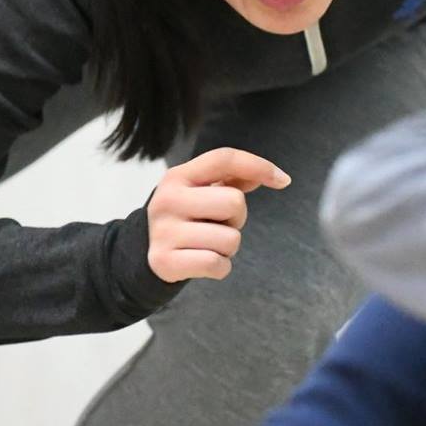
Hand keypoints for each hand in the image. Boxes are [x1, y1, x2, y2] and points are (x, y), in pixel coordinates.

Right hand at [147, 147, 290, 282]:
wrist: (141, 251)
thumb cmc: (184, 216)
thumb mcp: (199, 190)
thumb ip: (233, 178)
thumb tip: (274, 176)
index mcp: (177, 176)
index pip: (224, 158)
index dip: (259, 165)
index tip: (283, 180)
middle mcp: (167, 199)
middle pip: (235, 203)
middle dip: (237, 219)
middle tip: (218, 224)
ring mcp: (164, 231)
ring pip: (230, 239)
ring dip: (228, 247)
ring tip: (207, 243)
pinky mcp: (164, 261)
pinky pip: (217, 264)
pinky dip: (220, 267)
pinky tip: (203, 261)